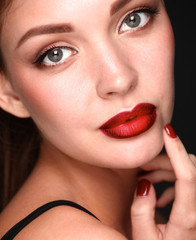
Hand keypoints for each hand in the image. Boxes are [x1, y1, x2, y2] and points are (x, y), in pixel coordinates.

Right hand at [131, 124, 195, 239]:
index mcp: (188, 217)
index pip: (188, 175)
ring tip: (145, 177)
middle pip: (189, 168)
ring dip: (166, 170)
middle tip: (143, 165)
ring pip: (189, 173)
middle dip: (165, 160)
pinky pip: (189, 184)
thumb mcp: (144, 237)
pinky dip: (172, 182)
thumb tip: (144, 183)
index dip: (177, 151)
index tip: (167, 132)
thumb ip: (141, 210)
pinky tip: (159, 195)